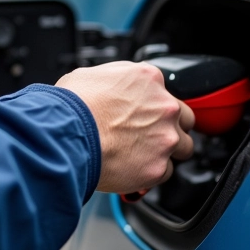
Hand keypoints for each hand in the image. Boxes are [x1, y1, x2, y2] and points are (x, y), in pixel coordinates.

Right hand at [56, 61, 194, 193]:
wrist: (65, 134)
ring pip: (181, 149)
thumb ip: (118, 81)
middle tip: (150, 136)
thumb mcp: (93, 75)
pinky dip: (151, 173)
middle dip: (170, 128)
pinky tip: (132, 168)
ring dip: (165, 152)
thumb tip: (116, 89)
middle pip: (185, 120)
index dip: (155, 107)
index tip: (146, 116)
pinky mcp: (157, 167)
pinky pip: (164, 173)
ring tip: (142, 156)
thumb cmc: (72, 106)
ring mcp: (164, 138)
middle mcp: (164, 107)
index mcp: (149, 80)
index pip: (166, 92)